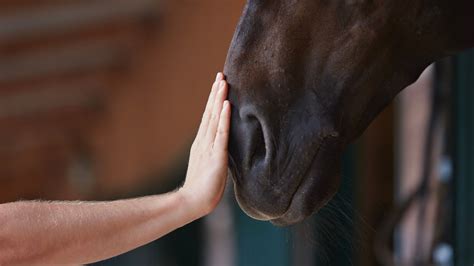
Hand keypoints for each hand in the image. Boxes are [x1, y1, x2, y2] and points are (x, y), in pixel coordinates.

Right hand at [180, 72, 230, 216]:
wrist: (193, 202)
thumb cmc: (203, 187)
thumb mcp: (209, 165)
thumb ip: (213, 153)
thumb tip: (222, 146)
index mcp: (202, 142)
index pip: (209, 117)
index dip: (214, 100)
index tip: (218, 84)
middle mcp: (204, 140)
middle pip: (211, 112)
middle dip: (216, 93)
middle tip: (221, 75)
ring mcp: (209, 146)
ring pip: (215, 118)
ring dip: (219, 99)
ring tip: (223, 82)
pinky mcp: (217, 155)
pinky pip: (222, 133)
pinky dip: (225, 118)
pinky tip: (227, 104)